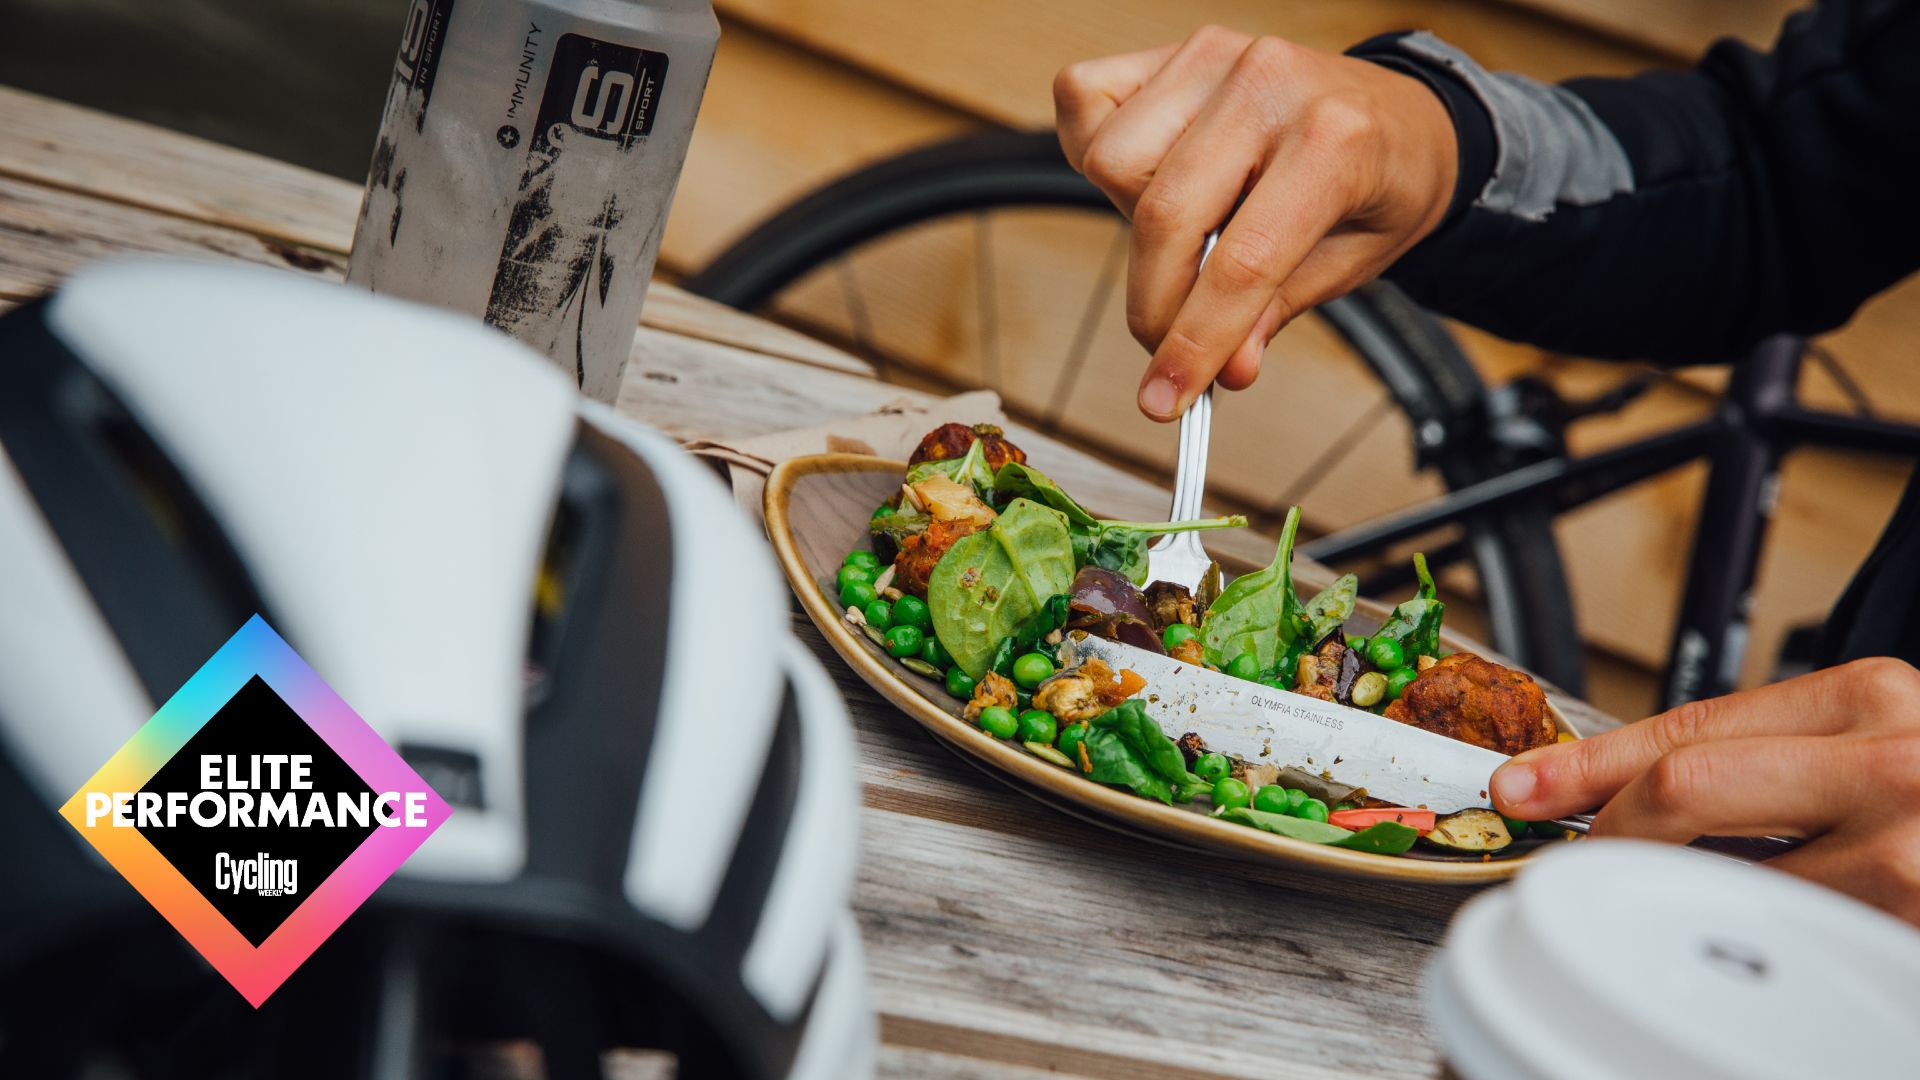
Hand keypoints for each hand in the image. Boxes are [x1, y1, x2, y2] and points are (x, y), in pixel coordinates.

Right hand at [1053, 26, 1458, 420]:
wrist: (1405, 114)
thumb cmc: (1379, 183)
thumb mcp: (1351, 265)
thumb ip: (1275, 313)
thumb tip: (1221, 370)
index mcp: (1336, 140)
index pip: (1242, 262)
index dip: (1194, 342)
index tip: (1165, 400)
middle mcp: (1270, 84)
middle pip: (1164, 217)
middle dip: (1155, 305)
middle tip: (1168, 348)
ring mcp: (1216, 57)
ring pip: (1113, 164)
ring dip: (1134, 223)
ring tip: (1187, 232)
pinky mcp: (1175, 49)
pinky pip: (1087, 101)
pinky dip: (1097, 151)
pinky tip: (1149, 180)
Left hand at [1492, 658, 1919, 925]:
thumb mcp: (1877, 745)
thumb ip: (1776, 758)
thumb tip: (1636, 793)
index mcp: (1870, 699)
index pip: (1688, 726)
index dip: (1588, 762)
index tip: (1520, 785)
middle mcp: (1891, 763)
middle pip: (1687, 790)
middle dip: (1605, 827)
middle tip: (1565, 855)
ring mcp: (1908, 854)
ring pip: (1731, 876)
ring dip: (1689, 894)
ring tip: (1693, 899)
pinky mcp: (1911, 931)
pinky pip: (1790, 938)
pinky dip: (1757, 938)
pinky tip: (1763, 933)